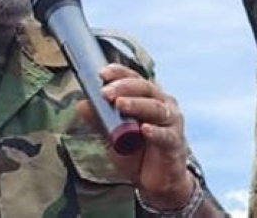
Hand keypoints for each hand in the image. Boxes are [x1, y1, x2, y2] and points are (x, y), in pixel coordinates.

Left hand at [76, 63, 195, 209]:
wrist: (156, 182)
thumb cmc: (137, 153)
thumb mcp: (113, 136)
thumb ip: (100, 120)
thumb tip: (81, 104)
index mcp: (148, 97)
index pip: (134, 78)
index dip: (119, 73)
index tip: (101, 74)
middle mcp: (163, 103)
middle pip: (145, 88)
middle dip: (124, 87)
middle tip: (106, 92)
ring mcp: (171, 122)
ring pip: (155, 108)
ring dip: (137, 104)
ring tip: (120, 104)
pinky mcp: (175, 142)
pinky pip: (165, 135)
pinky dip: (155, 132)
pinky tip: (144, 130)